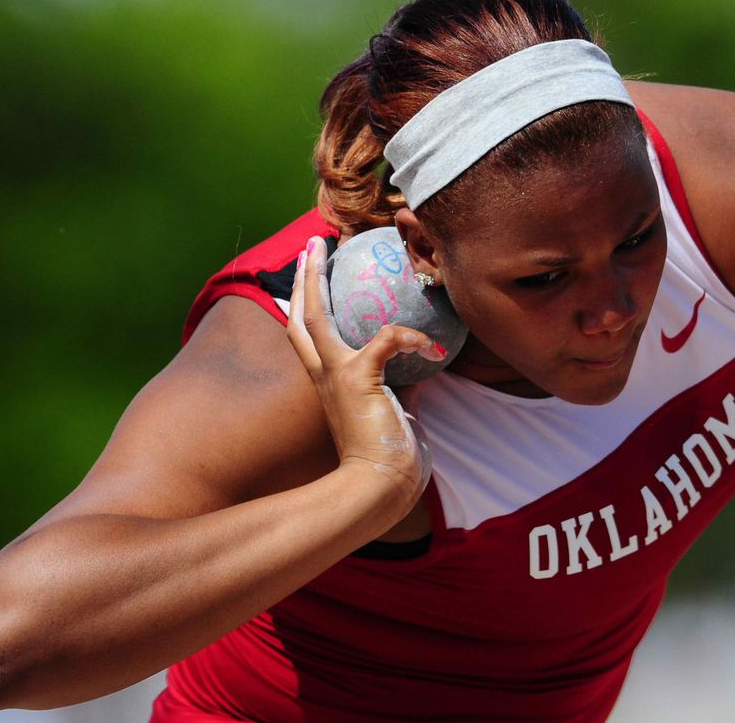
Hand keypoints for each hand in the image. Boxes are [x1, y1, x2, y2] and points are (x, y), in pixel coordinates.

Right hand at [287, 235, 440, 504]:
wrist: (378, 489)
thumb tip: (422, 364)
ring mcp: (338, 376)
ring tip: (328, 245)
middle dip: (304, 278)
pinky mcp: (359, 378)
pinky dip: (411, 337)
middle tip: (311, 244)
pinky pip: (386, 338)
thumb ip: (402, 385)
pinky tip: (432, 347)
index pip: (310, 339)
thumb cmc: (390, 460)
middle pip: (302, 318)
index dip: (308, 306)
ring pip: (317, 317)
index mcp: (331, 385)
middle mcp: (326, 376)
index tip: (312, 279)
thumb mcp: (397, 412)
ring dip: (317, 279)